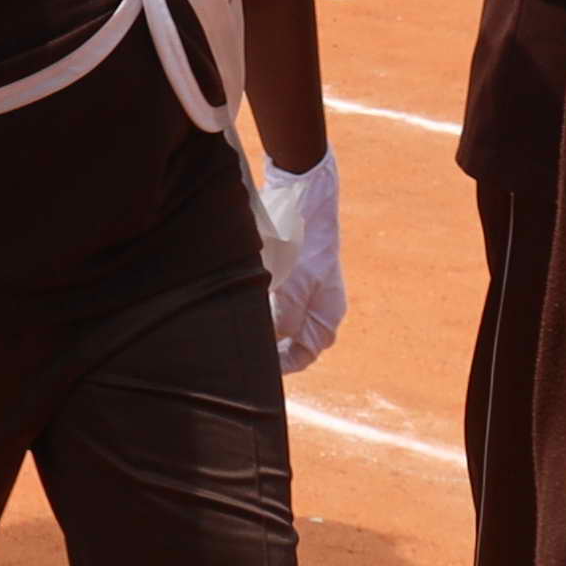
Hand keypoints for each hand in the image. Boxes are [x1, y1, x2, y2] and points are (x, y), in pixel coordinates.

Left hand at [256, 153, 346, 373]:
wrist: (305, 198)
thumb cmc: (304, 246)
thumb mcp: (291, 289)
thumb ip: (282, 322)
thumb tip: (269, 347)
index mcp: (326, 316)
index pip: (302, 355)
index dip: (279, 365)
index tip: (256, 367)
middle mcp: (318, 307)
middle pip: (290, 340)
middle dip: (267, 345)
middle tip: (241, 347)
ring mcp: (305, 291)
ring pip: (279, 320)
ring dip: (260, 323)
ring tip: (239, 323)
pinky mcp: (291, 274)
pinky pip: (274, 300)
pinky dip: (258, 303)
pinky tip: (242, 299)